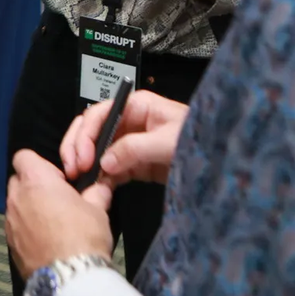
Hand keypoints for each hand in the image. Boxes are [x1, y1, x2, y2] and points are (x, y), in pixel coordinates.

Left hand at [5, 150, 113, 276]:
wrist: (68, 278)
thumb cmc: (83, 236)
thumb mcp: (98, 209)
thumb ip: (96, 192)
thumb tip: (101, 185)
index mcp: (35, 180)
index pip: (23, 156)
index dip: (41, 164)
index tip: (59, 179)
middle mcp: (16, 197)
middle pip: (18, 180)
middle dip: (34, 185)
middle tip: (57, 200)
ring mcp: (9, 221)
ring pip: (15, 204)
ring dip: (29, 207)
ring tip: (53, 223)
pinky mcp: (9, 243)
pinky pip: (15, 226)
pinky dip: (26, 228)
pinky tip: (45, 241)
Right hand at [60, 90, 188, 188]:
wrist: (222, 162)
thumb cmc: (199, 140)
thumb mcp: (167, 141)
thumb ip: (134, 149)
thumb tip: (104, 163)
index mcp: (135, 106)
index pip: (99, 114)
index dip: (85, 134)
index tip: (81, 158)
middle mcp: (128, 122)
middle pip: (91, 130)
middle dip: (77, 147)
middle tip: (72, 170)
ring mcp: (129, 143)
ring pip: (96, 150)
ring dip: (85, 165)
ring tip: (79, 182)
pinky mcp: (134, 164)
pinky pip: (110, 169)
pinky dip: (100, 179)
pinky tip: (95, 189)